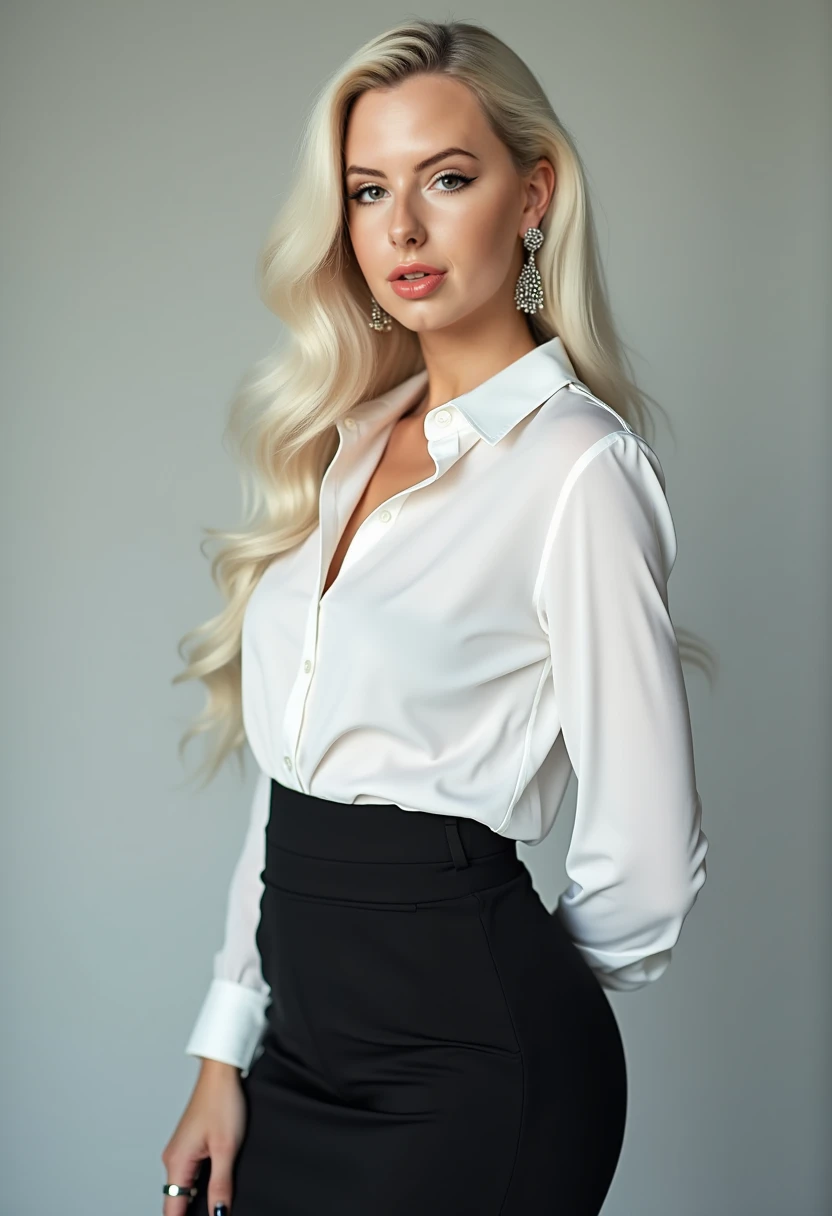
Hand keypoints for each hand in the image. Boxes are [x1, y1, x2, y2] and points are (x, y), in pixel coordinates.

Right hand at [161, 1059, 245, 1214]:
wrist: (221, 1074)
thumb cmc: (222, 1101)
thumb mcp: (226, 1148)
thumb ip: (220, 1185)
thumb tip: (218, 1213)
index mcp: (177, 1162)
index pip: (172, 1210)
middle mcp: (172, 1158)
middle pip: (176, 1202)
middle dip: (190, 1213)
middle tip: (214, 1214)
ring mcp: (179, 1151)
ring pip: (183, 1189)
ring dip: (195, 1201)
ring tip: (215, 1206)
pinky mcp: (187, 1145)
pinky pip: (188, 1175)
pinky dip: (197, 1186)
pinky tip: (213, 1187)